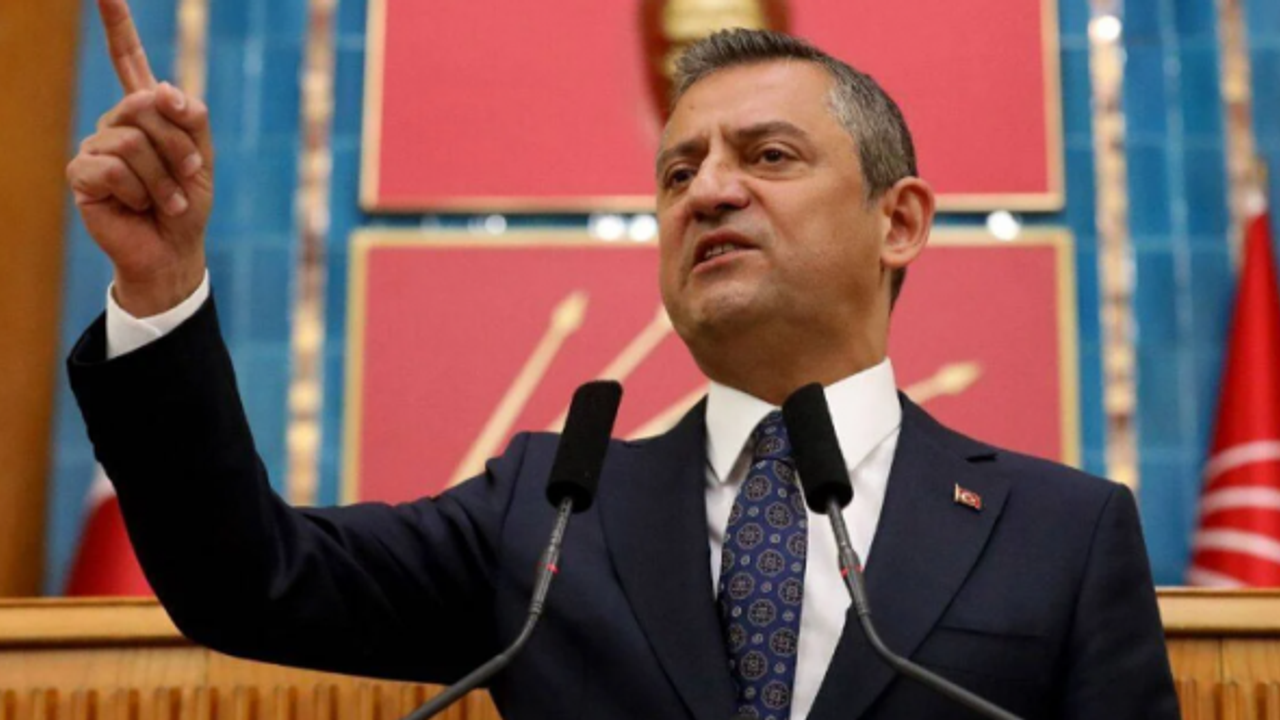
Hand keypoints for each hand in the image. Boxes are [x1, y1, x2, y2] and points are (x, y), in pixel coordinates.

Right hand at [66, 0, 214, 315]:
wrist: (174, 250)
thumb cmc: (188, 203)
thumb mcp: (203, 156)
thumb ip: (190, 118)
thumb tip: (158, 89)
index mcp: (145, 111)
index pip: (127, 59)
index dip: (116, 24)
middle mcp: (116, 121)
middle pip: (148, 106)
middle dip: (180, 146)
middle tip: (190, 178)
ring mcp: (96, 145)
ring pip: (133, 140)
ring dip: (164, 178)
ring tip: (169, 200)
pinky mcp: (83, 174)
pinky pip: (113, 167)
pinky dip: (140, 192)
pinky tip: (139, 206)